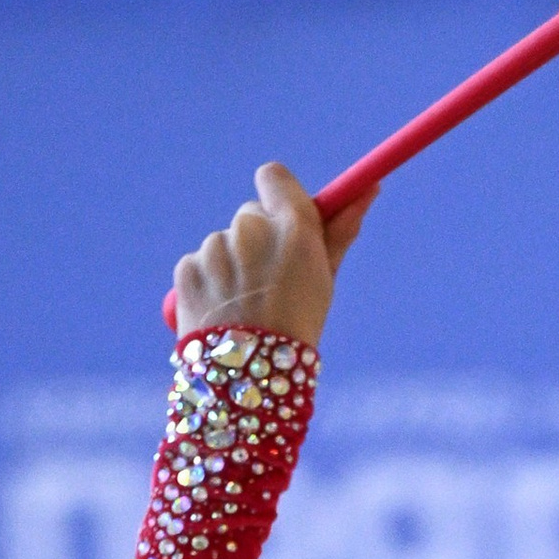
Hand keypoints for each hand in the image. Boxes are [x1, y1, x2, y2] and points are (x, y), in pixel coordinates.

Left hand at [171, 161, 373, 349]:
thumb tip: (370, 188)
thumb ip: (340, 229)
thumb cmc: (299, 326)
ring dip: (232, 267)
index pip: (273, 177)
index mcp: (291, 226)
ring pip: (223, 244)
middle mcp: (250, 229)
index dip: (276, 195)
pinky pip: (200, 265)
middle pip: (250, 215)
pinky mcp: (188, 269)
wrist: (252, 381)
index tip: (280, 217)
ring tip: (244, 308)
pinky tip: (221, 313)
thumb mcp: (325, 277)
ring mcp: (215, 248)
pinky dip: (208, 284)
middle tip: (267, 285)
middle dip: (257, 241)